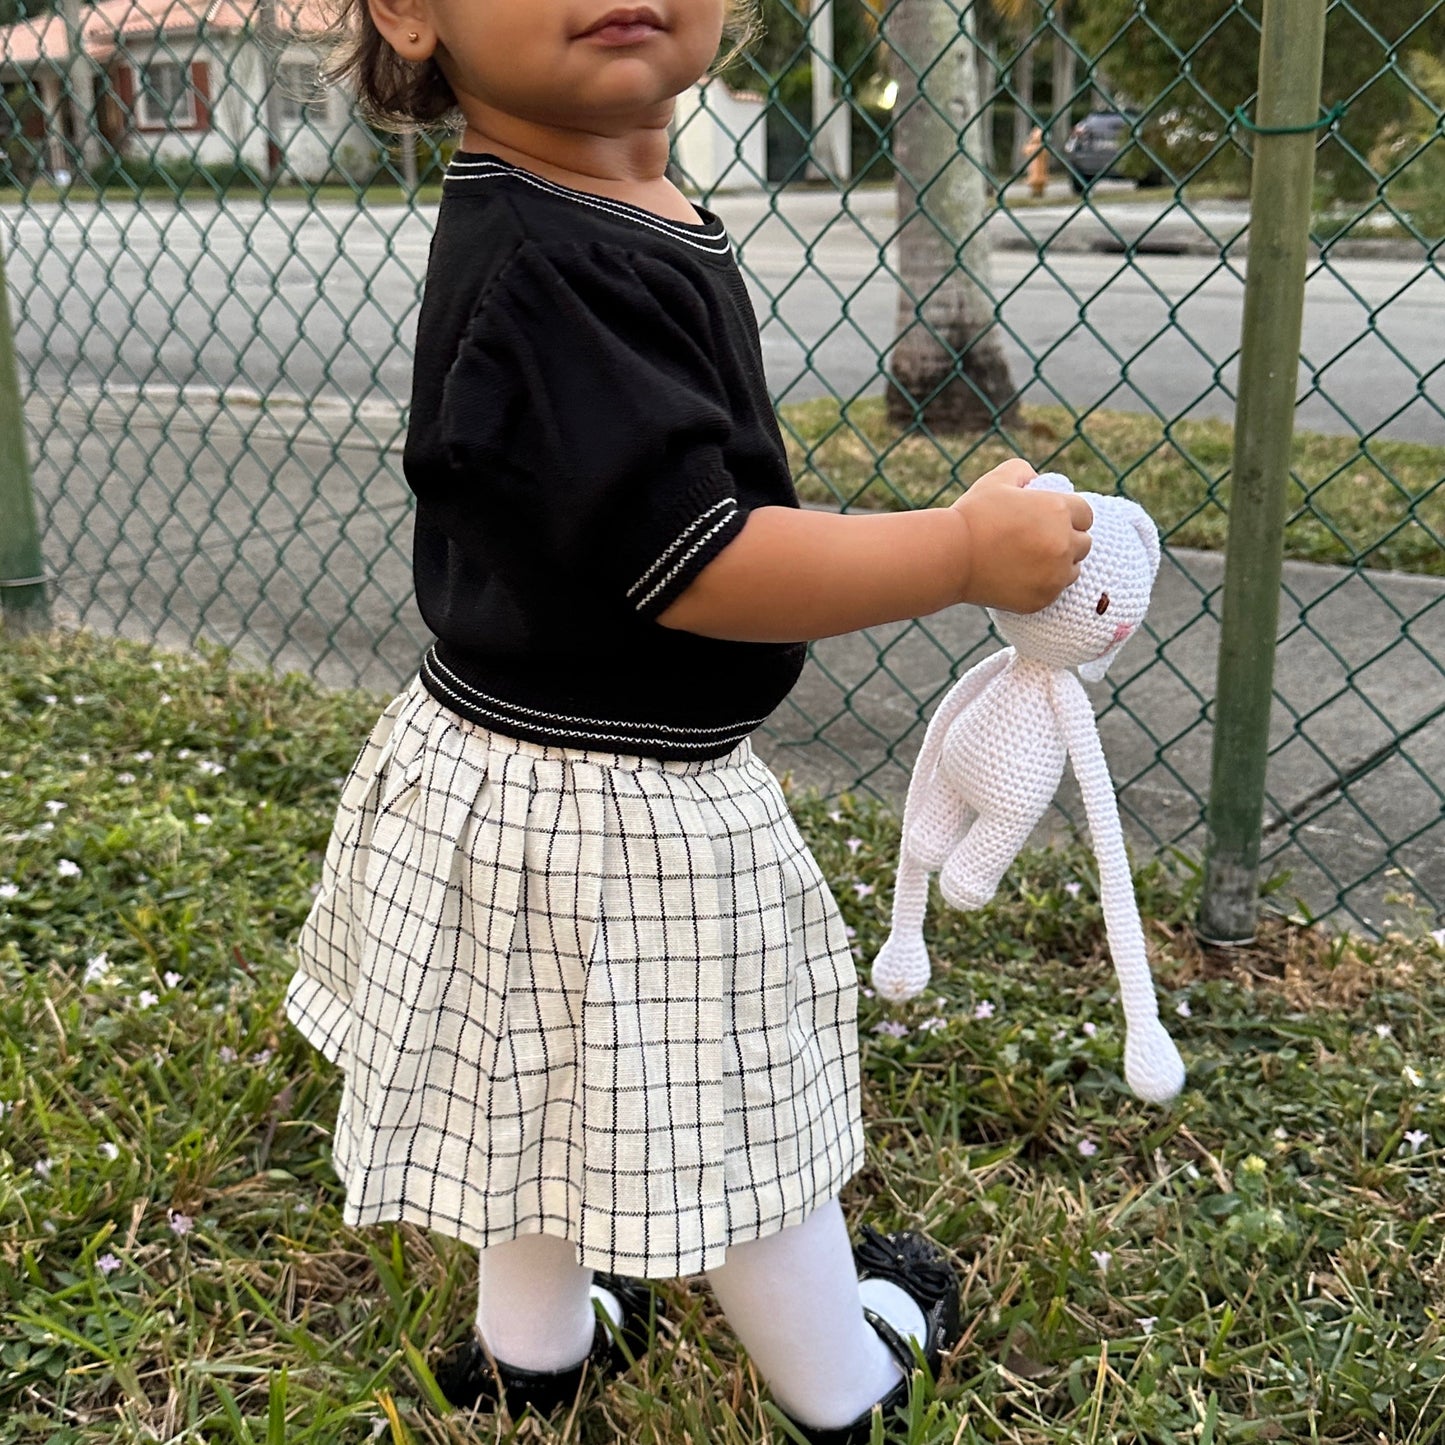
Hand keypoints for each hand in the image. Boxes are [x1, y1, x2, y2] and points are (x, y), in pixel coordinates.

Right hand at [950, 459, 1093, 611]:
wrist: (952, 557)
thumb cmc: (973, 516)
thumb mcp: (997, 480)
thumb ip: (1023, 471)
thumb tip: (1035, 479)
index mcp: (1058, 510)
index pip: (1086, 514)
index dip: (1071, 516)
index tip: (1054, 521)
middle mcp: (1063, 543)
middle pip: (1084, 543)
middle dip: (1068, 541)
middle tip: (1043, 542)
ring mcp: (1055, 574)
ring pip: (1073, 570)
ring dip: (1060, 565)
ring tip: (1034, 562)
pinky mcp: (1043, 598)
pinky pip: (1055, 591)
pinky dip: (1044, 586)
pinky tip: (1023, 578)